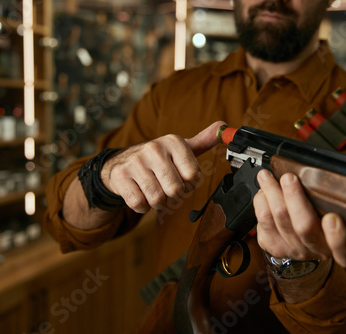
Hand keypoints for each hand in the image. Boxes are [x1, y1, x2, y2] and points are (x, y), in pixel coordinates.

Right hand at [100, 121, 224, 212]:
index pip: (193, 175)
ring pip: (157, 199)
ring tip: (154, 190)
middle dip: (173, 196)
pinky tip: (140, 193)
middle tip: (167, 188)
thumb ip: (203, 141)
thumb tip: (224, 127)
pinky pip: (139, 204)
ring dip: (158, 202)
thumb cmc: (157, 159)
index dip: (189, 184)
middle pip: (176, 189)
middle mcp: (153, 148)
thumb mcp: (179, 149)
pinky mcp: (120, 176)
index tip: (182, 179)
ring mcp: (135, 162)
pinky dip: (142, 207)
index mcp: (173, 141)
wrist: (121, 163)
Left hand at [253, 170, 345, 267]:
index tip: (331, 219)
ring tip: (267, 177)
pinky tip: (264, 192)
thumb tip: (321, 172)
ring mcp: (295, 250)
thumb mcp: (343, 212)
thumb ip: (337, 201)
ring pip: (279, 221)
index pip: (345, 250)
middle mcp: (318, 249)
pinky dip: (261, 203)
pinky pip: (263, 223)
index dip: (338, 237)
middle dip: (293, 197)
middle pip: (304, 226)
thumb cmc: (326, 221)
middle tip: (289, 178)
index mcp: (344, 245)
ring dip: (271, 194)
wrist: (309, 241)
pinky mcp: (276, 246)